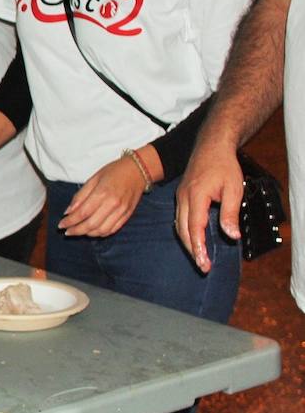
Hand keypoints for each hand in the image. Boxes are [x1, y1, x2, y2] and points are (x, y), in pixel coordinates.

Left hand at [59, 155, 146, 236]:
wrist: (138, 170)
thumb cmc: (114, 171)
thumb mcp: (93, 178)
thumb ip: (80, 196)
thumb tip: (68, 211)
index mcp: (102, 193)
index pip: (82, 213)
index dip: (70, 221)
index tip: (61, 225)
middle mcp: (113, 204)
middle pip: (91, 224)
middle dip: (76, 230)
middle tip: (67, 231)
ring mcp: (122, 211)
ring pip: (102, 230)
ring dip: (87, 234)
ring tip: (78, 231)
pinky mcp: (128, 215)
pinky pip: (113, 229)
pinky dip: (101, 233)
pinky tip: (92, 231)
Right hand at [176, 140, 242, 272]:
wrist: (211, 146)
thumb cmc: (224, 165)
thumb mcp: (234, 189)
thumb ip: (230, 213)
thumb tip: (231, 235)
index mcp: (196, 196)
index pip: (195, 228)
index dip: (199, 247)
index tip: (205, 263)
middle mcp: (183, 197)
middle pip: (183, 230)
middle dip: (192, 250)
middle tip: (203, 266)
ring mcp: (180, 195)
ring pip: (179, 224)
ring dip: (188, 242)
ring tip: (198, 256)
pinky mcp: (182, 194)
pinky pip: (179, 217)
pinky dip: (185, 231)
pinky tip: (192, 238)